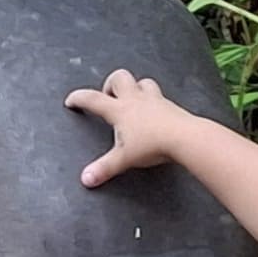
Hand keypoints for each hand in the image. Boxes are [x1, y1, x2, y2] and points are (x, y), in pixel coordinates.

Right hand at [66, 68, 199, 185]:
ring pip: (142, 82)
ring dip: (135, 87)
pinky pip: (159, 96)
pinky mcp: (170, 106)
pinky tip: (154, 112)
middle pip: (119, 77)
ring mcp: (155, 100)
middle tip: (108, 98)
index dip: (79, 98)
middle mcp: (136, 99)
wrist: (185, 138)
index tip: (72, 100)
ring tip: (132, 101)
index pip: (93, 99)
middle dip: (110, 84)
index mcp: (120, 110)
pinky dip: (153, 100)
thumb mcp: (124, 159)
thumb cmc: (154, 145)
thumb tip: (86, 179)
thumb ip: (104, 168)